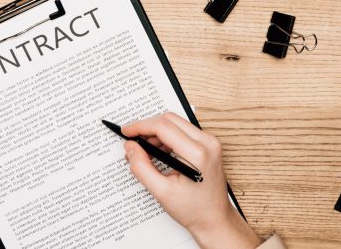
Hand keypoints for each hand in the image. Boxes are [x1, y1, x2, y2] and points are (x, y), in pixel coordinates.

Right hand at [123, 113, 262, 248]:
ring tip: (145, 152)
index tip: (126, 132)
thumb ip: (142, 167)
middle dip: (148, 128)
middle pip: (170, 120)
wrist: (215, 220)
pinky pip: (184, 131)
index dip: (140, 126)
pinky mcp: (209, 145)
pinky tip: (158, 152)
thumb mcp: (161, 192)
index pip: (163, 127)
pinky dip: (168, 137)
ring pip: (176, 123)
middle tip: (133, 143)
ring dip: (157, 133)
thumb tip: (130, 147)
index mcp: (197, 154)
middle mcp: (208, 143)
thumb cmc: (194, 210)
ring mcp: (211, 142)